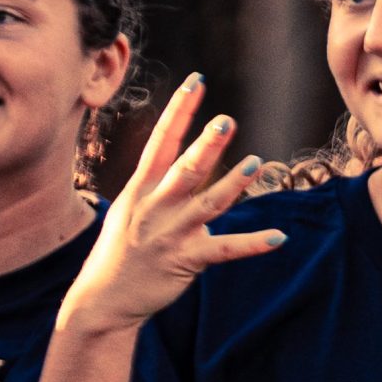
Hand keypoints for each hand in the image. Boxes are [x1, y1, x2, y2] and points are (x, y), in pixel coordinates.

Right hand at [60, 75, 280, 335]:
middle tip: (226, 120)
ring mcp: (170, 234)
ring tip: (255, 162)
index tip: (197, 82)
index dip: (180, 110)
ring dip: (232, 184)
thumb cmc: (120, 250)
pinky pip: (225, 250)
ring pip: (207, 204)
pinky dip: (253, 243)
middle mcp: (154, 206)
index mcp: (140, 188)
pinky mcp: (185, 260)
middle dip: (205, 145)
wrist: (102, 299)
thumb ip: (155, 183)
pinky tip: (279, 237)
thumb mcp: (129, 208)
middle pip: (185, 169)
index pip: (162, 140)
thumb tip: (181, 157)